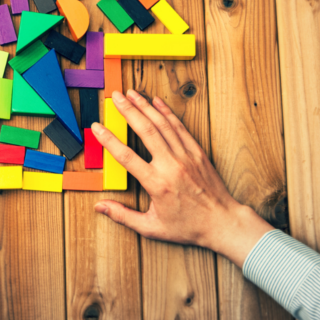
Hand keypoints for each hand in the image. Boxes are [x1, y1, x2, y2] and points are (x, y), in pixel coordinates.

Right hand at [91, 90, 273, 267]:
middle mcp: (171, 166)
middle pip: (146, 131)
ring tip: (131, 93)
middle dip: (128, 110)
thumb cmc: (187, 227)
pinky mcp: (197, 152)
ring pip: (163, 124)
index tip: (97, 127)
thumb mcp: (152, 227)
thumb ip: (123, 216)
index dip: (109, 140)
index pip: (126, 156)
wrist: (222, 222)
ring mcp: (186, 156)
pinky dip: (167, 112)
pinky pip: (180, 127)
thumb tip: (99, 206)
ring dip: (145, 106)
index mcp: (157, 184)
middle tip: (115, 96)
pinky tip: (156, 101)